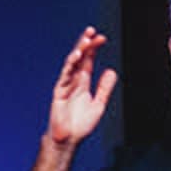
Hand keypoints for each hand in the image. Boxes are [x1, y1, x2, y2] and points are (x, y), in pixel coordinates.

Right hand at [46, 27, 115, 148]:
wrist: (69, 139)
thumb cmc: (81, 124)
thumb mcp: (98, 104)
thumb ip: (104, 88)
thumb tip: (112, 71)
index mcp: (83, 82)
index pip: (88, 61)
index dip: (93, 49)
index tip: (101, 37)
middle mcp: (73, 81)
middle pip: (79, 58)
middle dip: (85, 44)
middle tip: (91, 31)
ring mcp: (65, 85)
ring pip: (71, 64)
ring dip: (77, 52)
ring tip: (85, 41)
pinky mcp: (58, 92)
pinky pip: (64, 76)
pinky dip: (70, 66)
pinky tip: (76, 57)